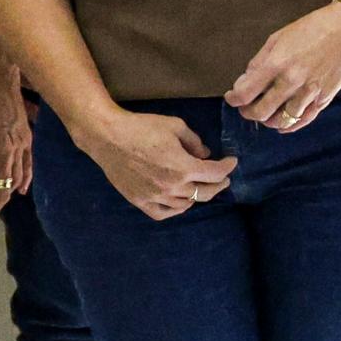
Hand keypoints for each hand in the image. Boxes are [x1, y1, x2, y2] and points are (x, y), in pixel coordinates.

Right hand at [85, 108, 235, 217]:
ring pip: (186, 204)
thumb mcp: (176, 126)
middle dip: (219, 184)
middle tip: (223, 178)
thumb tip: (205, 156)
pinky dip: (177, 209)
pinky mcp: (140, 201)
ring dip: (198, 195)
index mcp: (183, 167)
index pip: (215, 174)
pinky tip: (182, 202)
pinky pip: (164, 214)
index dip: (227, 167)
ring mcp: (155, 197)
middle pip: (205, 192)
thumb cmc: (142, 127)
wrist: (108, 137)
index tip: (232, 161)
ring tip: (201, 186)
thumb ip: (195, 142)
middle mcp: (172, 187)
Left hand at [228, 4, 340, 133]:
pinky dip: (289, 126)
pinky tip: (282, 124)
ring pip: (280, 121)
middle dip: (248, 112)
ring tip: (265, 113)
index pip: (245, 93)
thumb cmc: (311, 29)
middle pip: (260, 112)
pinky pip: (302, 120)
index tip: (232, 97)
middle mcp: (291, 82)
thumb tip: (246, 80)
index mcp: (276, 64)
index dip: (233, 99)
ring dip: (268, 120)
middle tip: (246, 107)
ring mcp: (309, 93)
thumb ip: (260, 61)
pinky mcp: (323, 99)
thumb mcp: (278, 37)